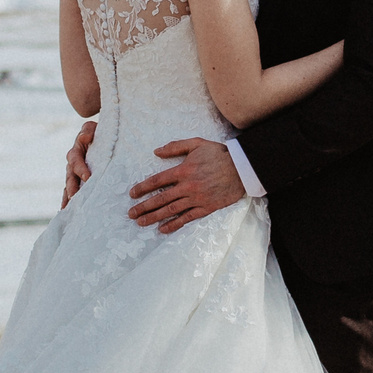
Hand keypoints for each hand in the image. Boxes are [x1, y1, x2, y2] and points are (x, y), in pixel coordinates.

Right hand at [60, 121, 94, 207]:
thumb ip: (88, 132)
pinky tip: (68, 213)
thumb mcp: (92, 129)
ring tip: (69, 210)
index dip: (81, 169)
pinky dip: (68, 203)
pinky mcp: (77, 183)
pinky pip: (71, 193)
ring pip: (68, 188)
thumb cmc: (97, 133)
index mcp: (75, 152)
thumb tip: (84, 136)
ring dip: (69, 199)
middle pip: (70, 178)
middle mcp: (71, 165)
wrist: (98, 139)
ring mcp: (73, 175)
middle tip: (75, 198)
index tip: (88, 177)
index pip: (76, 161)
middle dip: (72, 188)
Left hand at [126, 138, 245, 233]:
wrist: (242, 168)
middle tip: (131, 214)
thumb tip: (156, 152)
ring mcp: (197, 198)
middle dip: (144, 207)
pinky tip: (163, 229)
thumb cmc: (218, 154)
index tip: (132, 194)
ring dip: (154, 217)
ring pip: (171, 210)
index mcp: (183, 170)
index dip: (142, 188)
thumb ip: (175, 147)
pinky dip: (174, 224)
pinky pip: (187, 218)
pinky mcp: (206, 207)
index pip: (157, 181)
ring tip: (141, 223)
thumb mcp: (196, 144)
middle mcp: (187, 186)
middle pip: (160, 199)